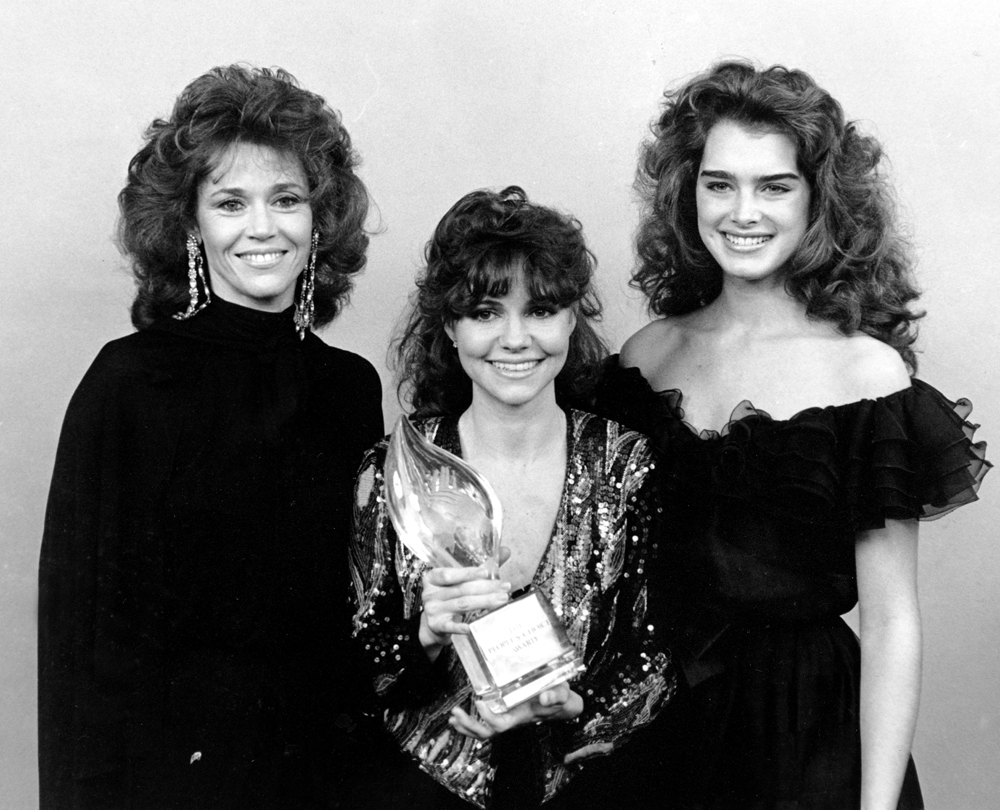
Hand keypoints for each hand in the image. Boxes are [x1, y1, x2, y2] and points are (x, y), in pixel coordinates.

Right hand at [419, 566, 510, 653]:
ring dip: (484, 602)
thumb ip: (482, 566)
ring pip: (462, 605)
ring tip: (502, 600)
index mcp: (433, 578)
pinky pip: (451, 626)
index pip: (449, 574)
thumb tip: (505, 550)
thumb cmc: (450, 597)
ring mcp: (432, 610)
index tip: (486, 573)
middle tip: (504, 588)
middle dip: (486, 588)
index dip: (467, 573)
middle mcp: (430, 593)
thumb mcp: (460, 580)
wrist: (434, 624)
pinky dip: (462, 626)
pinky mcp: (437, 626)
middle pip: (461, 590)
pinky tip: (472, 627)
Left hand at [448, 683, 583, 739]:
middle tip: (455, 714)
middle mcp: (511, 720)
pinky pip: (485, 724)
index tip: (480, 702)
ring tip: (453, 718)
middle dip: (470, 726)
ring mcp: (506, 718)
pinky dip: (470, 722)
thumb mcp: (561, 693)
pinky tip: (459, 717)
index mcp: (521, 716)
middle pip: (487, 732)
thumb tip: (544, 697)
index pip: (502, 724)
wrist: (561, 702)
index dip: (489, 717)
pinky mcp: (504, 712)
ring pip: (484, 731)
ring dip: (466, 727)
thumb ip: (556, 695)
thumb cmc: (560, 697)